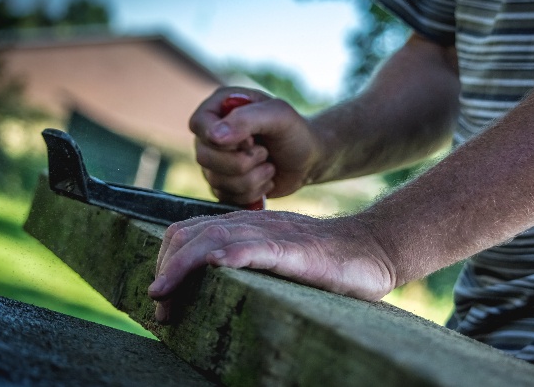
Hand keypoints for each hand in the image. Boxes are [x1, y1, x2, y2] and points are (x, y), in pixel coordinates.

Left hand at [148, 211, 396, 322]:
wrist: (373, 246)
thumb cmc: (328, 261)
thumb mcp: (278, 256)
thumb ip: (248, 260)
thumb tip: (211, 282)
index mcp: (246, 227)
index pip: (188, 231)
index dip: (167, 261)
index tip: (161, 295)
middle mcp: (254, 225)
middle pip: (192, 234)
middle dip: (166, 270)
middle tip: (160, 308)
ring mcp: (276, 235)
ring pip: (216, 239)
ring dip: (183, 267)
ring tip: (165, 295)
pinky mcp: (298, 250)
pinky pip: (259, 248)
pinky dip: (233, 255)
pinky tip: (216, 266)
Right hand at [190, 87, 322, 204]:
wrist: (309, 160)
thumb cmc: (295, 132)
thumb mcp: (278, 116)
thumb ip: (246, 120)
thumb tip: (212, 136)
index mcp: (220, 107)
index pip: (199, 124)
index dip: (223, 139)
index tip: (252, 140)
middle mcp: (211, 134)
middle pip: (204, 157)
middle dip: (242, 162)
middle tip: (265, 153)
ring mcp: (215, 161)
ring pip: (216, 181)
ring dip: (252, 178)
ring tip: (269, 166)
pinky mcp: (224, 185)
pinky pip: (225, 198)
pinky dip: (252, 192)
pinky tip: (265, 180)